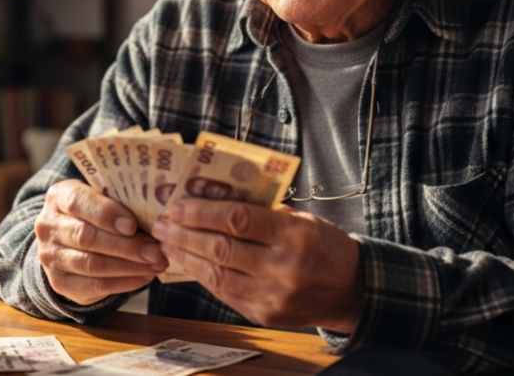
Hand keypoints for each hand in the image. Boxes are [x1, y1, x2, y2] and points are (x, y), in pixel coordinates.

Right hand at [35, 179, 167, 305]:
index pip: (77, 202)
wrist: (67, 239)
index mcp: (58, 197)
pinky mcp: (60, 283)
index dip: (106, 214)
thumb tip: (157, 218)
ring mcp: (50, 257)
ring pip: (92, 264)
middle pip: (86, 237)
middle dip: (125, 246)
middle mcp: (48, 226)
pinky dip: (124, 283)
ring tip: (157, 264)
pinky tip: (145, 276)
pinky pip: (95, 286)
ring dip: (130, 266)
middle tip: (156, 250)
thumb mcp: (101, 197)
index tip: (133, 225)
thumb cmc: (95, 212)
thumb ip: (120, 202)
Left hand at [151, 199, 363, 332]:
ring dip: (186, 256)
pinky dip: (203, 275)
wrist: (352, 290)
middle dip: (184, 234)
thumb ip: (261, 210)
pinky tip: (188, 262)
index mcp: (294, 235)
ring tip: (166, 242)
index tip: (176, 206)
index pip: (238, 220)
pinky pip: (225, 293)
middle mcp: (283, 268)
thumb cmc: (323, 245)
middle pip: (222, 248)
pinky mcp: (266, 315)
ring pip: (217, 274)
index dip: (202, 212)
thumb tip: (211, 198)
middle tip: (161, 224)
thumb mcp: (301, 218)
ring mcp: (274, 296)